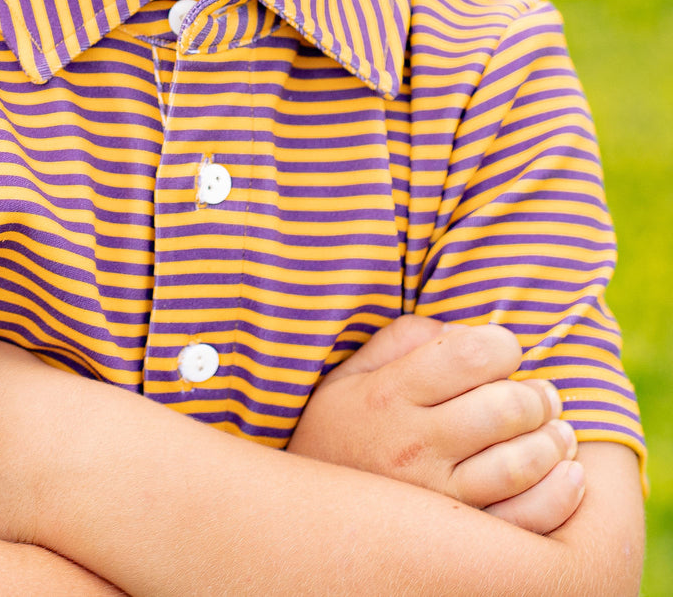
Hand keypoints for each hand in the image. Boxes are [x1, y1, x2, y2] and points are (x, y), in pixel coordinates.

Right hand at [287, 315, 583, 532]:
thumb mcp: (350, 375)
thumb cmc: (338, 432)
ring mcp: (437, 499)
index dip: (502, 345)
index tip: (504, 352)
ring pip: (521, 464)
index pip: (470, 354)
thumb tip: (458, 329)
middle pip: (505, 408)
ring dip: (554, 440)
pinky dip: (561, 494)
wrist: (306, 520)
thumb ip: (402, 339)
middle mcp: (412, 445)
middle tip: (541, 395)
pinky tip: (568, 474)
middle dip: (537, 394)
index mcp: (389, 395)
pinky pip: (527, 521)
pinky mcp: (458, 543)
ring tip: (554, 431)